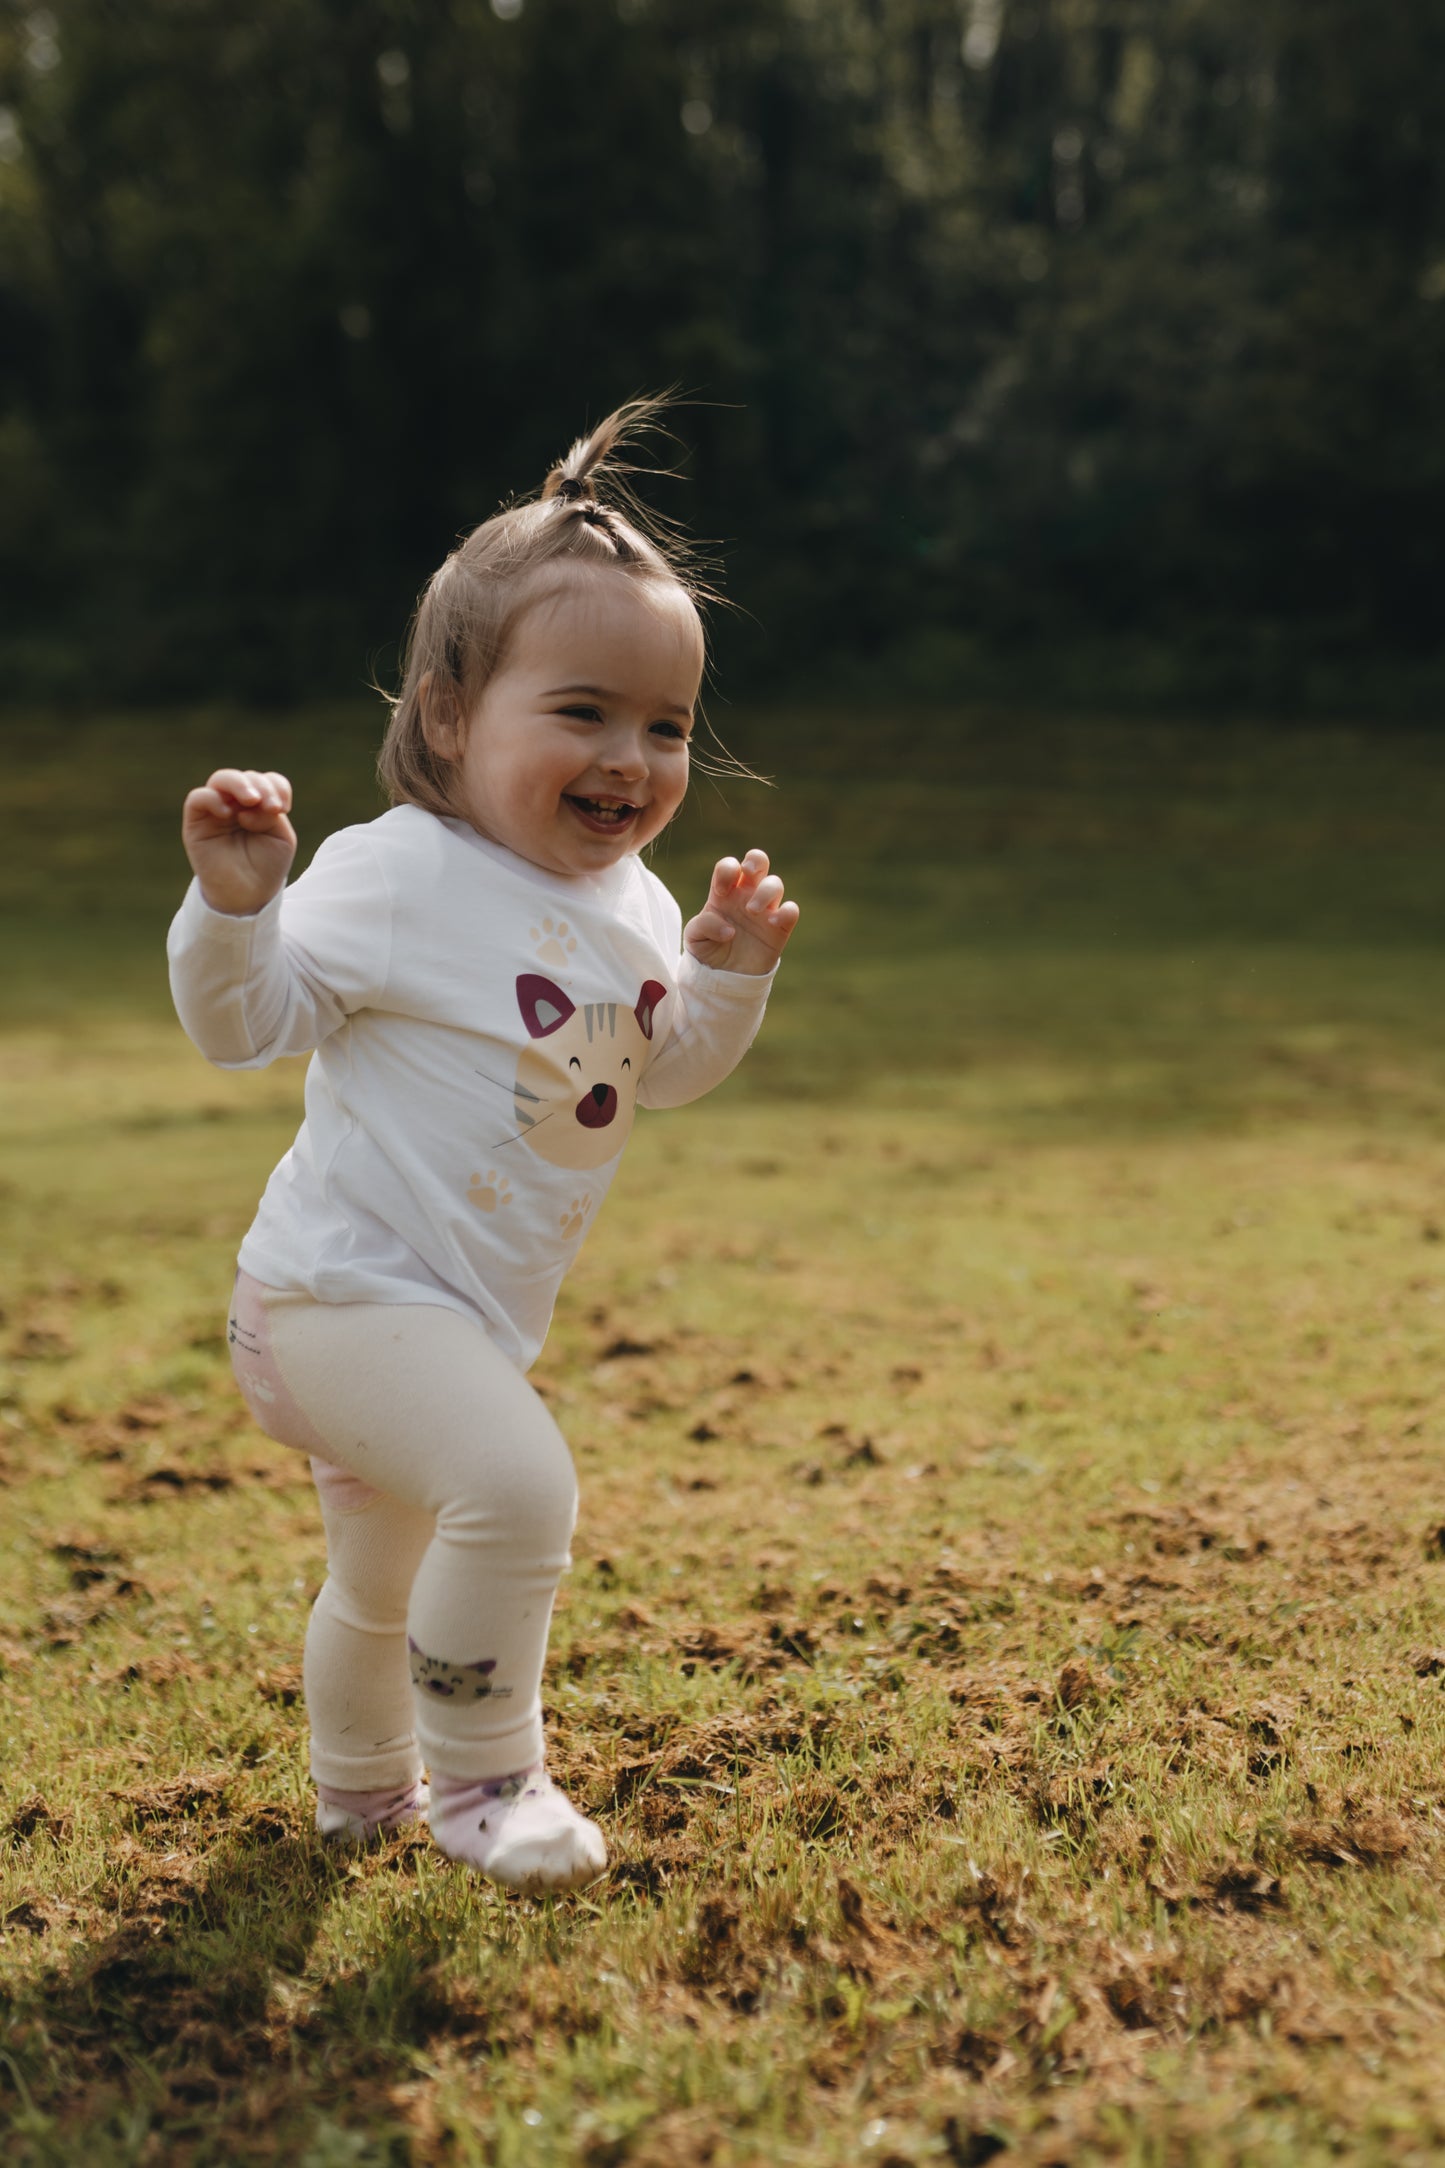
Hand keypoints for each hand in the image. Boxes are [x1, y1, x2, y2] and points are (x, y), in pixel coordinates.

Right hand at [181, 769, 296, 916]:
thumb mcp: (280, 837)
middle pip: (245, 777)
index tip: (284, 808)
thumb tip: (247, 805)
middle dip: (262, 786)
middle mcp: (236, 804)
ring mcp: (216, 811)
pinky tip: (228, 813)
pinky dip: (213, 799)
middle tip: (272, 807)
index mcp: (259, 805)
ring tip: (252, 800)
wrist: (248, 895)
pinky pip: (198, 798)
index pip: (266, 780)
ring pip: (221, 780)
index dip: (277, 786)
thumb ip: (270, 814)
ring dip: (239, 784)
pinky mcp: (196, 823)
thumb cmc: (266, 866)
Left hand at [684, 849, 799, 974]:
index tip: (720, 892)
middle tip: (748, 873)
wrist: (723, 977)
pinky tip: (773, 923)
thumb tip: (728, 929)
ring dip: (765, 892)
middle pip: (758, 861)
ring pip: (775, 883)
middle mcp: (746, 896)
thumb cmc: (708, 950)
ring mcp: (765, 911)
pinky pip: (791, 911)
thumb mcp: (694, 937)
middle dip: (755, 861)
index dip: (727, 870)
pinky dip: (787, 911)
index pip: (729, 866)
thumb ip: (703, 925)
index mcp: (724, 892)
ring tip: (752, 911)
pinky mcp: (779, 928)